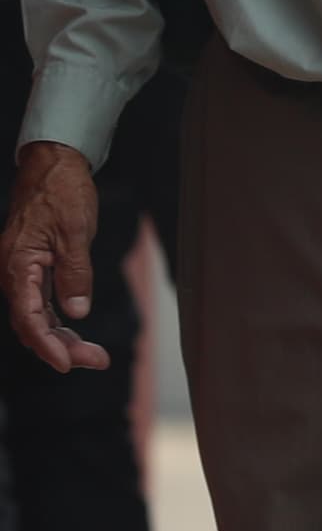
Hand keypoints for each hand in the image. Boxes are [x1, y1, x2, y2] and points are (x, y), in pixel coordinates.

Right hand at [2, 142, 110, 373]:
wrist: (53, 166)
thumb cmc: (62, 193)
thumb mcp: (75, 231)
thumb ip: (75, 272)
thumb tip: (76, 311)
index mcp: (18, 264)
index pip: (28, 317)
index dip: (47, 344)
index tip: (68, 363)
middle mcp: (14, 272)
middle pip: (32, 323)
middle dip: (61, 347)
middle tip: (97, 360)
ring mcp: (23, 271)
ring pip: (37, 316)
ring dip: (62, 338)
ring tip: (94, 354)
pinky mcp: (34, 268)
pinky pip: (41, 303)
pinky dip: (58, 321)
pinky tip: (75, 333)